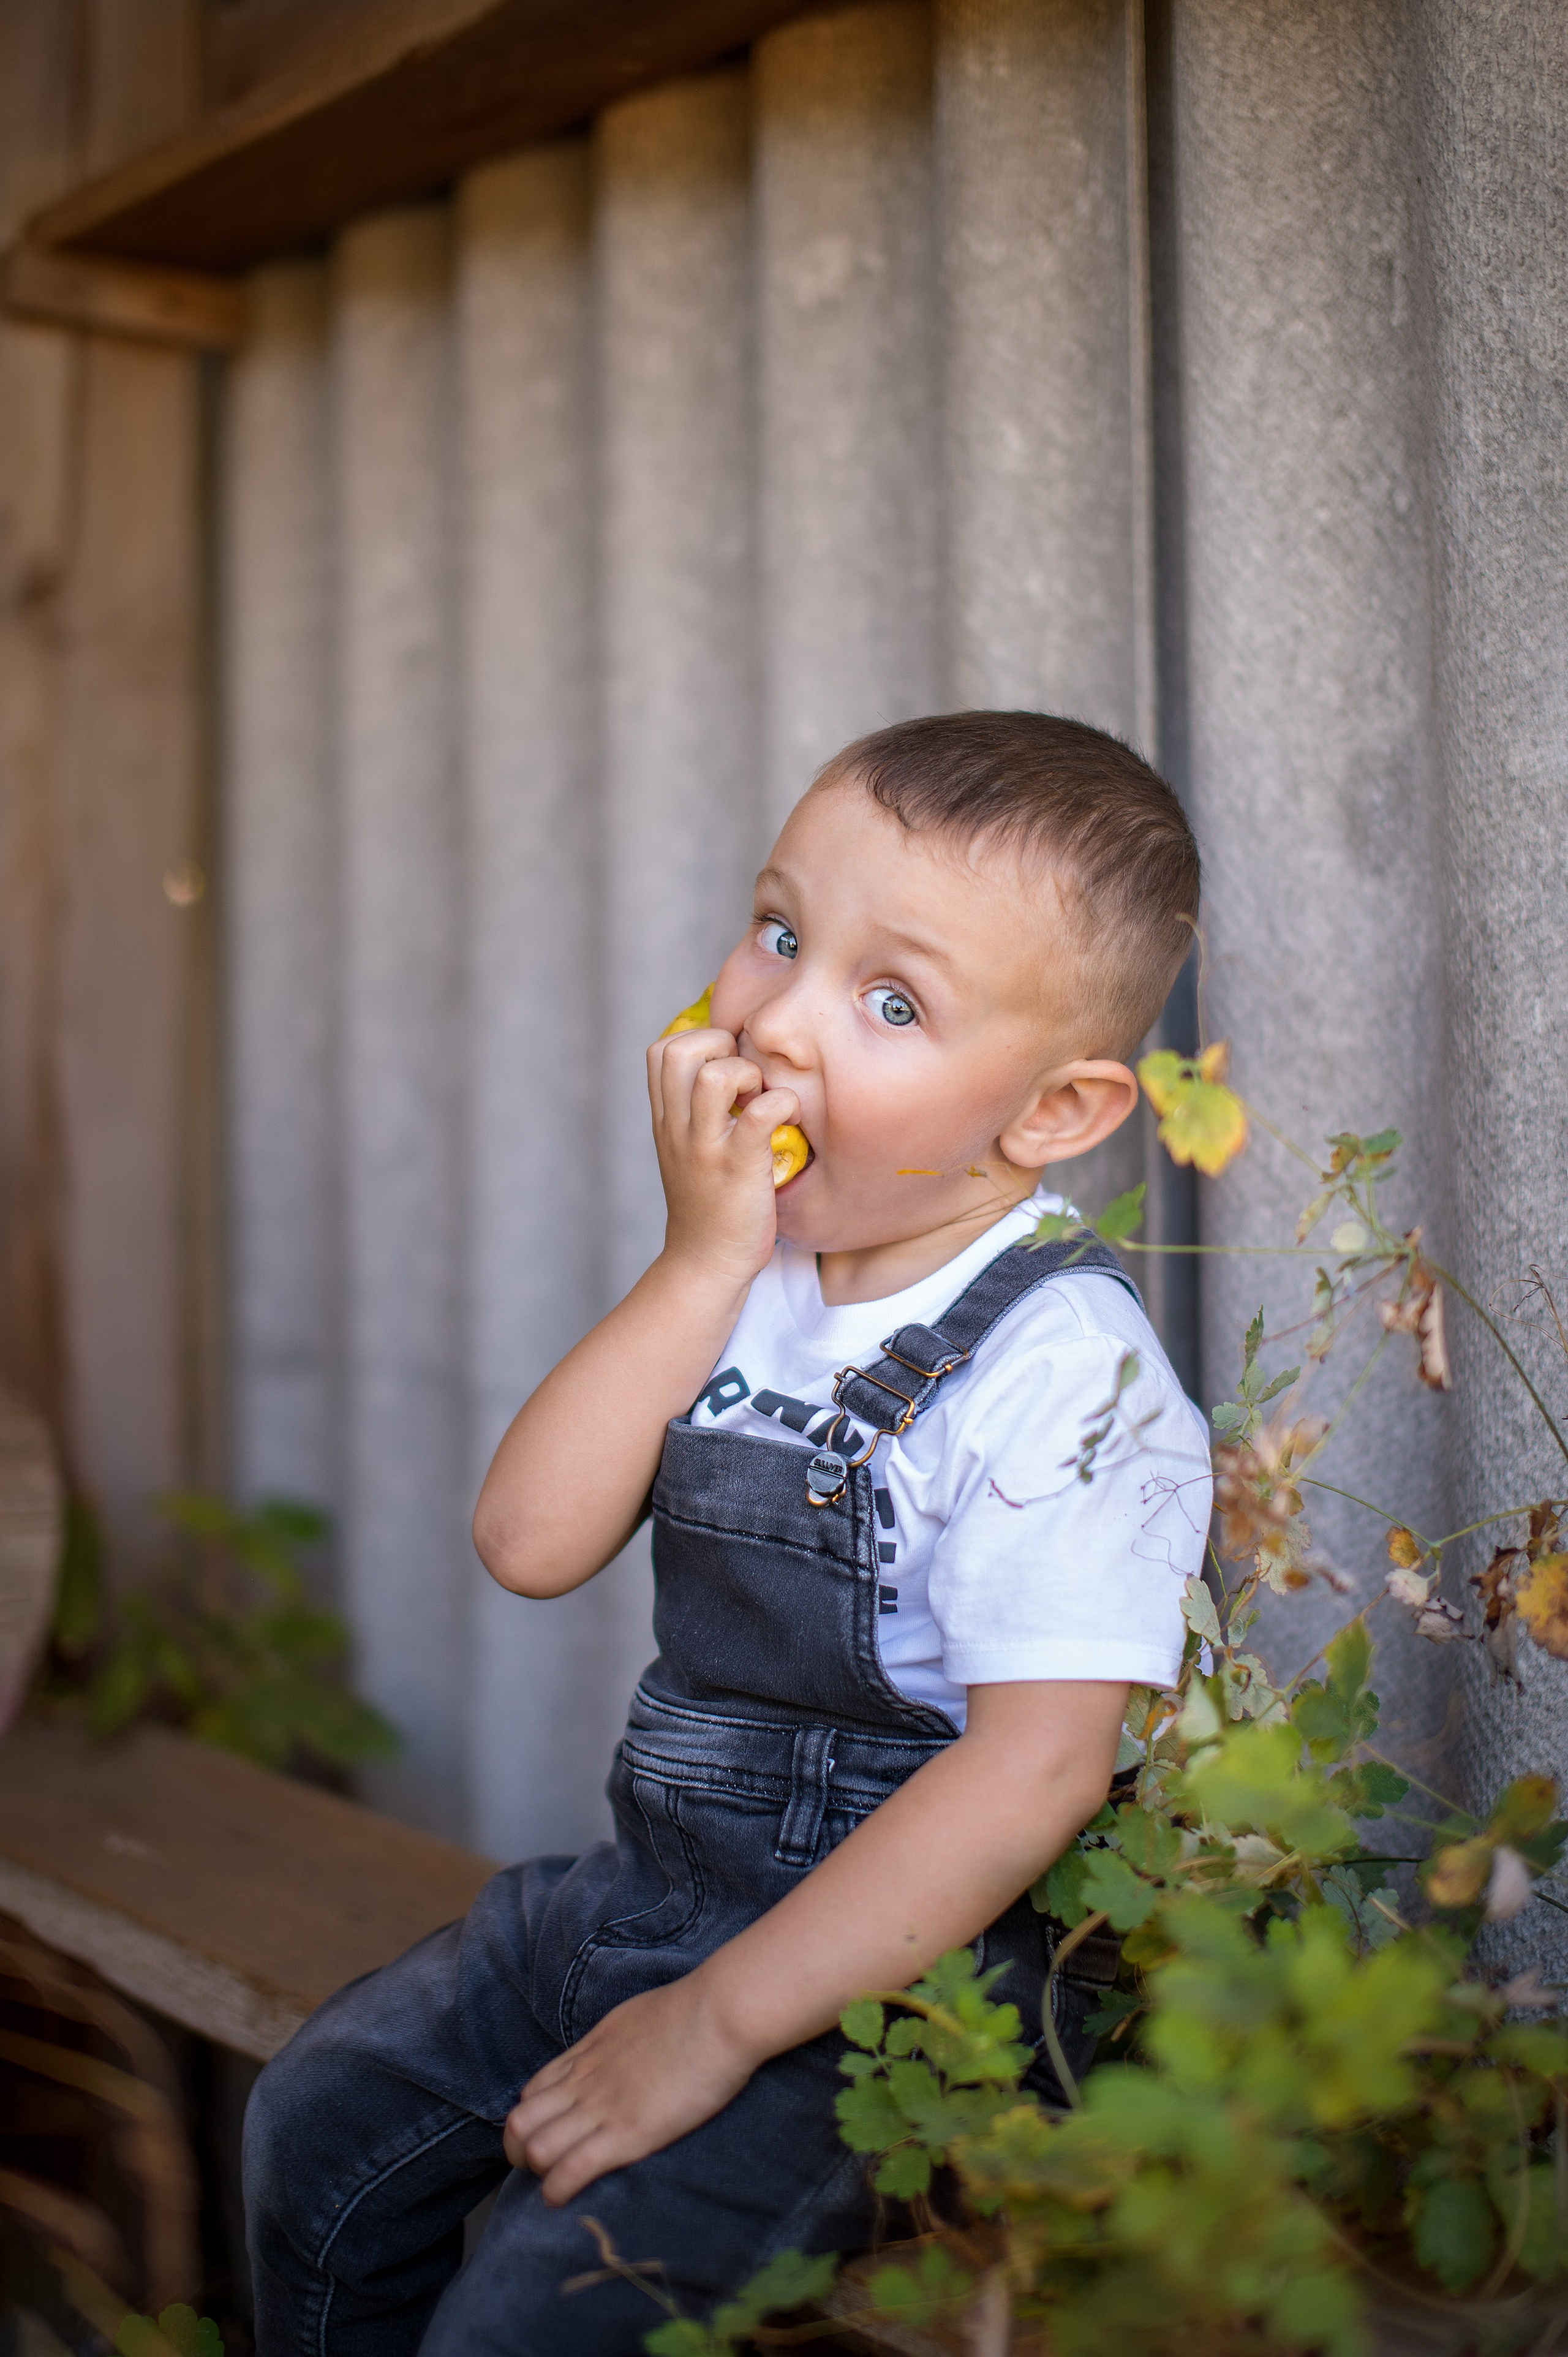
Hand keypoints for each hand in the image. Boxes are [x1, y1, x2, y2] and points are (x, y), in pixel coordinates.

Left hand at [503, 1972, 754, 2203]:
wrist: (719, 2013)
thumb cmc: (693, 2010)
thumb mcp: (638, 2018)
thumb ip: (619, 2042)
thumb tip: (620, 2054)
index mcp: (589, 2052)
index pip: (533, 2091)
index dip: (531, 2120)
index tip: (547, 2137)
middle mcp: (585, 2080)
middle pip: (521, 2122)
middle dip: (518, 2151)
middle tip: (539, 2169)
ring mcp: (602, 2107)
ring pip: (536, 2147)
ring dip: (536, 2172)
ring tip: (551, 2186)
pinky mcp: (626, 2133)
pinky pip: (571, 2169)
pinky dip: (556, 2190)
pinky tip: (560, 2200)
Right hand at [647, 1027, 799, 1289]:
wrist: (706, 1264)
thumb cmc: (708, 1206)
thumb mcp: (686, 1151)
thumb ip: (694, 1112)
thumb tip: (729, 1071)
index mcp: (664, 1120)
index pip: (662, 1050)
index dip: (700, 1040)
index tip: (727, 1064)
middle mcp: (678, 1128)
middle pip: (680, 1050)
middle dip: (721, 1046)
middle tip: (746, 1079)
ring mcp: (706, 1147)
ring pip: (717, 1075)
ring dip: (750, 1073)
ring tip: (762, 1098)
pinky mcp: (739, 1167)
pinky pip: (762, 1112)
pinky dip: (783, 1104)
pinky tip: (790, 1120)